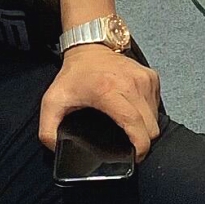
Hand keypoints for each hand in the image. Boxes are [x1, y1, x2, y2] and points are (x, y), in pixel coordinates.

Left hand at [38, 43, 161, 159]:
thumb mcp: (52, 102)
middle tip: (128, 146)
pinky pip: (156, 105)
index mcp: (109, 91)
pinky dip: (149, 114)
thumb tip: (57, 150)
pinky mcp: (151, 77)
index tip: (134, 158)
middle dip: (143, 142)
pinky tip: (134, 112)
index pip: (135, 125)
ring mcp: (144, 79)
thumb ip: (47, 130)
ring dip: (146, 128)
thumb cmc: (73, 75)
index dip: (139, 147)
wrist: (89, 46)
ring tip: (129, 128)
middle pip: (151, 127)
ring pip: (156, 118)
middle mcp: (131, 84)